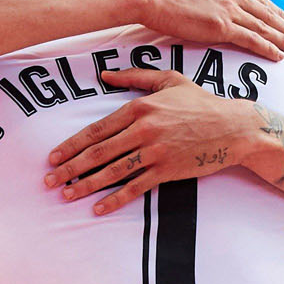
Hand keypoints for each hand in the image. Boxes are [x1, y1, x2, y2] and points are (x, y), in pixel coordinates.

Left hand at [45, 70, 260, 214]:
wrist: (233, 127)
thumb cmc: (201, 102)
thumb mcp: (169, 80)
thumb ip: (134, 77)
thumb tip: (104, 75)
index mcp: (139, 107)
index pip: (96, 130)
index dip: (71, 145)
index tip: (53, 157)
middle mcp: (143, 129)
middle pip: (98, 153)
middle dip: (70, 168)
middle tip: (49, 181)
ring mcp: (155, 152)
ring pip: (112, 171)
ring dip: (86, 185)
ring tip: (66, 195)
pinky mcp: (167, 170)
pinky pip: (136, 187)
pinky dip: (115, 199)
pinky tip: (98, 208)